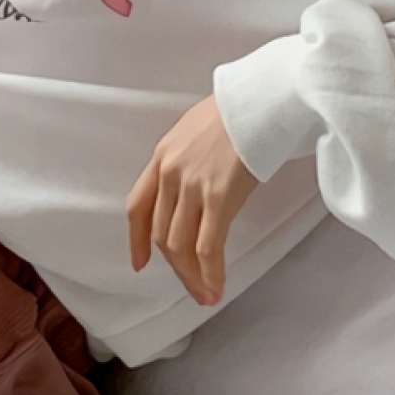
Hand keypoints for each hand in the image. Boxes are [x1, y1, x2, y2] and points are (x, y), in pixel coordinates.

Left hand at [128, 95, 257, 306]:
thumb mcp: (194, 130)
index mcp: (162, 156)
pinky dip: (210, 273)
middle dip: (174, 266)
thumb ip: (186, 159)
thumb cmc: (236, 110)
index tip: (140, 262)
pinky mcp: (219, 197)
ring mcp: (192, 186)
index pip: (137, 206)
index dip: (136, 239)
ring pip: (180, 245)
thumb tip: (195, 184)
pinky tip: (216, 287)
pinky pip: (208, 246)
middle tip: (190, 286)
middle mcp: (170, 173)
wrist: (257, 100)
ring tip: (205, 294)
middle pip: (160, 233)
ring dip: (191, 276)